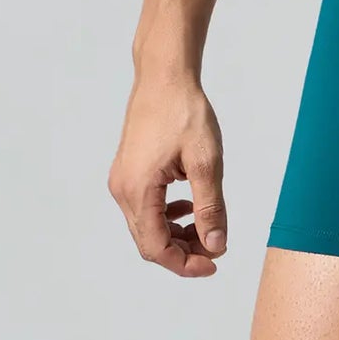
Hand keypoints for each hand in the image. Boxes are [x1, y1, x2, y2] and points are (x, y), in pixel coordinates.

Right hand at [108, 73, 227, 276]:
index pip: (157, 248)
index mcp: (137, 190)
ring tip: (207, 226)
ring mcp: (122, 180)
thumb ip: (210, 207)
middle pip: (149, 241)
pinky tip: (189, 204)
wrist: (164, 76)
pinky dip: (168, 214)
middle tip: (216, 246)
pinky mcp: (129, 171)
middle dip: (183, 250)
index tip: (215, 261)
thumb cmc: (185, 111)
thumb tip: (216, 244)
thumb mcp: (206, 161)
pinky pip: (145, 206)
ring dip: (176, 233)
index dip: (185, 263)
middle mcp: (122, 190)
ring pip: (147, 225)